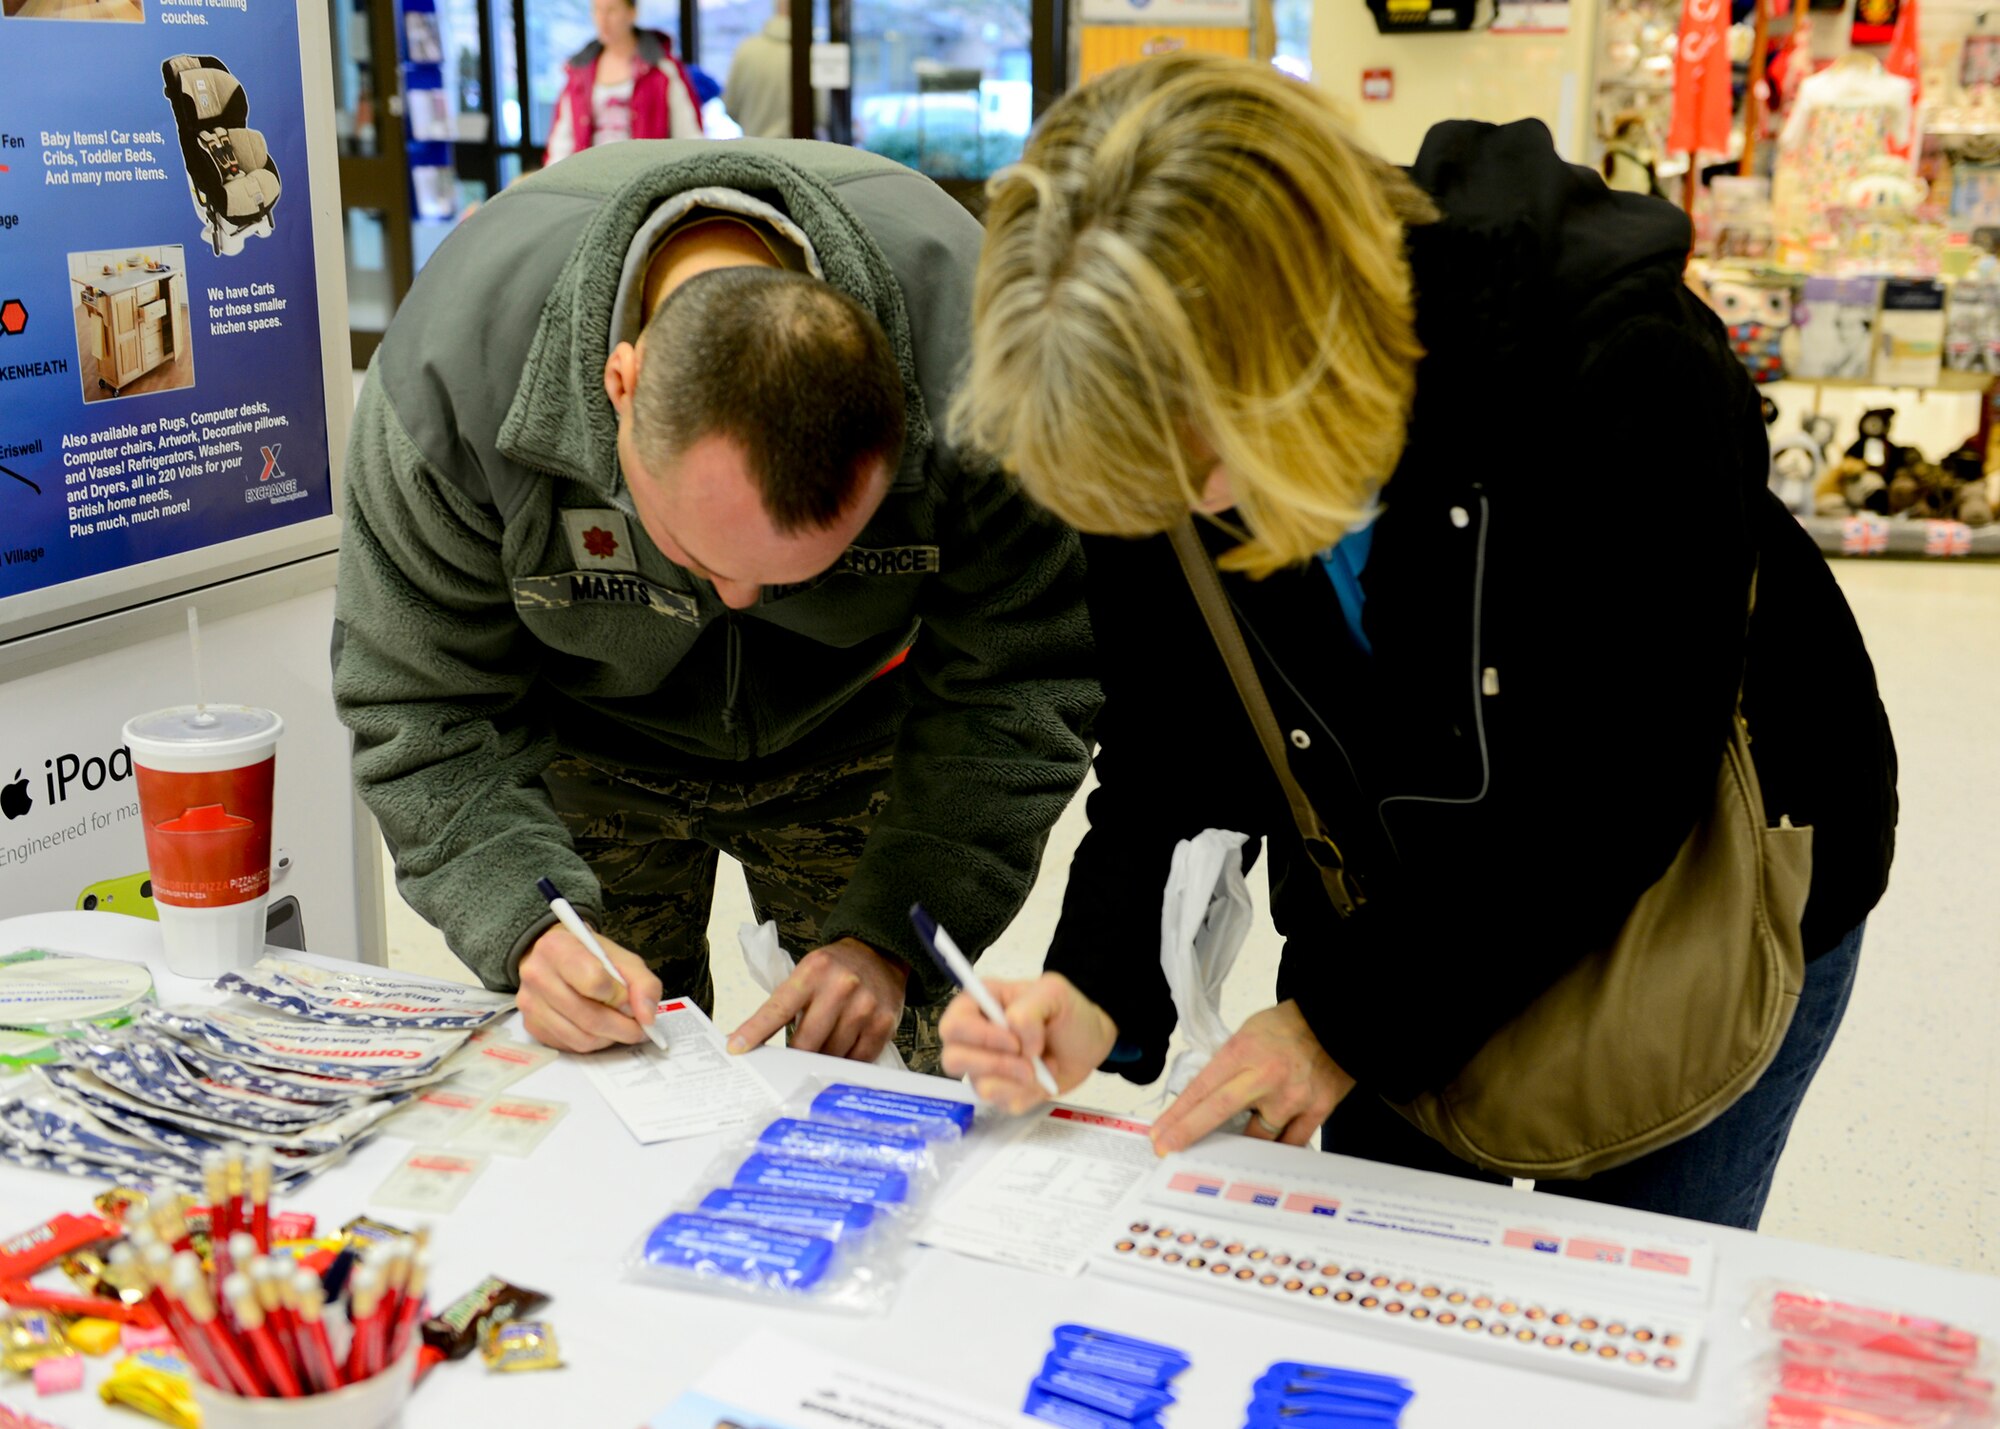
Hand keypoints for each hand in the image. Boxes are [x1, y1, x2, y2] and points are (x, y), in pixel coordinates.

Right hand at [517, 924, 662, 1052]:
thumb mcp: (621, 958)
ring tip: (620, 1028)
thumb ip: (643, 984)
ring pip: (580, 1038)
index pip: (594, 982)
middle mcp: (537, 975)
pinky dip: (591, 1043)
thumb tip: (647, 1018)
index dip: (620, 997)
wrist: (554, 956)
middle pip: (588, 1016)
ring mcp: (530, 1003)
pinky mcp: (531, 1025)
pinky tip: (599, 1030)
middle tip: (638, 1029)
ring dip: (608, 1038)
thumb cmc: (589, 955)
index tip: (630, 1000)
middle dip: (622, 1028)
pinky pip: (568, 1045)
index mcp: (558, 948)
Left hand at [728, 938, 908, 1061]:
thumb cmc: (835, 969)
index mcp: (814, 971)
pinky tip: (842, 1053)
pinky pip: (857, 1059)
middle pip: (806, 1041)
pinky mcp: (884, 1023)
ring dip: (821, 1060)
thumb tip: (750, 1042)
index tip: (736, 1048)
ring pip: (831, 1054)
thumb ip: (784, 1005)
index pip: (778, 1008)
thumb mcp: (807, 973)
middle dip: (794, 1057)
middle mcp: (841, 986)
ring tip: (820, 1052)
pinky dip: (845, 1062)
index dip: (755, 1031)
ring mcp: (865, 1006)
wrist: (880, 954)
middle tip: (787, 1063)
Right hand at [938, 973, 1117, 1113]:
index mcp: (978, 1005)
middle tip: (1029, 1061)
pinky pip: (1003, 1103)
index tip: (1014, 1041)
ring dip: (1017, 1080)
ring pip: (978, 1086)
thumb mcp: (1054, 993)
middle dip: (996, 1064)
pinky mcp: (1001, 1092)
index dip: (979, 1037)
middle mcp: (974, 1038)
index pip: (953, 1025)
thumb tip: (1018, 1043)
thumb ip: (1028, 1010)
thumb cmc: (1068, 1012)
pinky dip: (1029, 1093)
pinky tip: (1042, 1078)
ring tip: (1041, 1067)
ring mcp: (984, 1068)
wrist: (1089, 1043)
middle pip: (953, 1059)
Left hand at [1150, 1000, 1354, 1155]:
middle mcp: (1266, 1075)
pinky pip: (1289, 1143)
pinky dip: (1274, 1150)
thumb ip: (1228, 1067)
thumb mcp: (1247, 1035)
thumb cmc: (1287, 1027)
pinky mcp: (1317, 1109)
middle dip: (1189, 1133)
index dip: (1178, 1114)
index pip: (1202, 1087)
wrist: (1338, 1020)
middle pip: (1220, 1111)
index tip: (1159, 1133)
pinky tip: (1261, 1157)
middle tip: (1167, 1150)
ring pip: (1257, 1137)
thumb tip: (1204, 1101)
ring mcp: (1293, 1096)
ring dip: (1238, 1147)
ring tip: (1224, 1155)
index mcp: (1243, 1051)